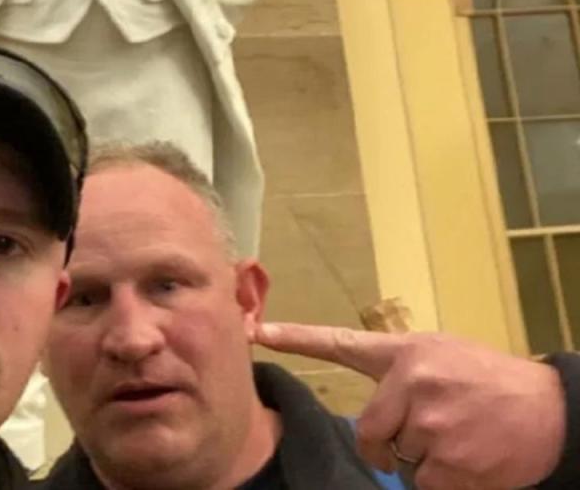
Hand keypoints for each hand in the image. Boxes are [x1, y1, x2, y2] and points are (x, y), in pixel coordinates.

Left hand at [256, 322, 565, 489]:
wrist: (550, 410)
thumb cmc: (490, 382)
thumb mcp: (441, 355)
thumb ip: (400, 372)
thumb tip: (372, 410)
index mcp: (405, 353)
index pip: (342, 344)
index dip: (296, 339)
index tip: (257, 332)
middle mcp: (411, 381)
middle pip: (366, 432)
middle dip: (389, 442)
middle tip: (430, 430)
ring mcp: (429, 421)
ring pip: (396, 459)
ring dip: (422, 459)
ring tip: (458, 436)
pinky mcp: (448, 459)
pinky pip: (421, 483)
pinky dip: (442, 480)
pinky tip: (468, 459)